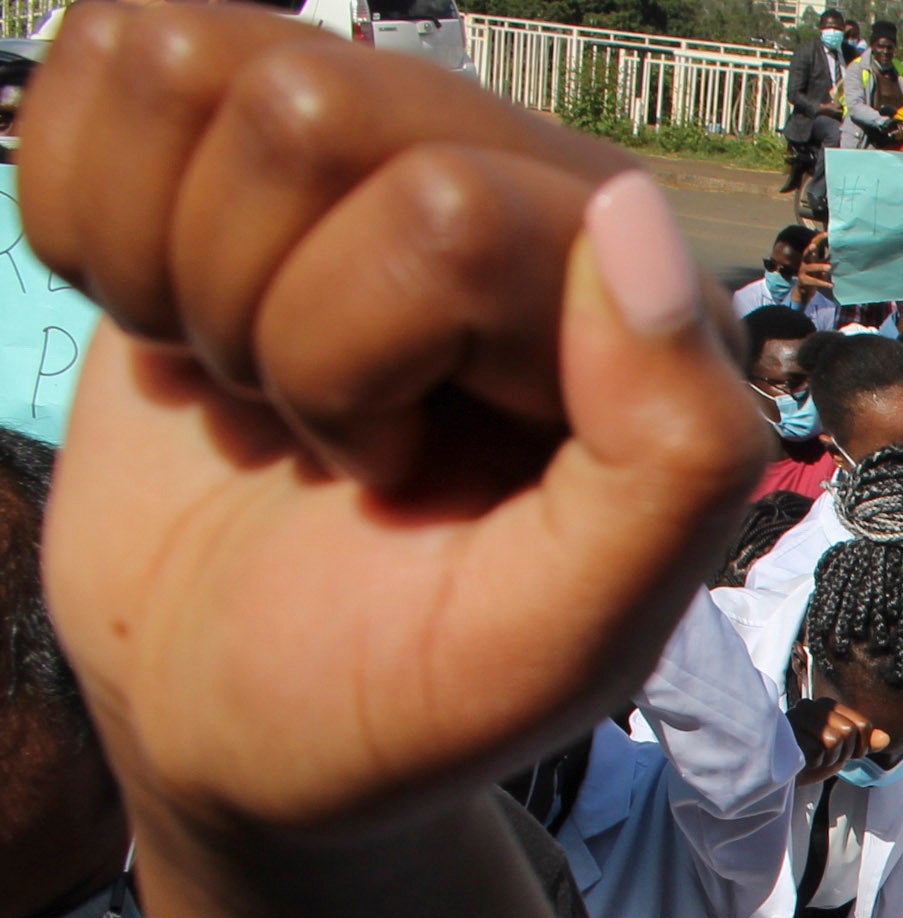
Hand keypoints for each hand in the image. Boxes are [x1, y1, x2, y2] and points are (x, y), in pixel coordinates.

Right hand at [23, 5, 760, 830]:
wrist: (225, 718)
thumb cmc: (395, 692)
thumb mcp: (556, 638)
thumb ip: (665, 457)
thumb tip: (633, 212)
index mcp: (638, 305)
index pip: (443, 215)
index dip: (357, 369)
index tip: (391, 480)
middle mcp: (524, 189)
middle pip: (309, 113)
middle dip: (267, 323)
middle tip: (310, 434)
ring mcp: (381, 147)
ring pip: (199, 67)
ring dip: (178, 271)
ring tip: (252, 385)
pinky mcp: (234, 137)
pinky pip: (116, 52)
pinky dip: (90, 211)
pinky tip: (173, 323)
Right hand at [785, 697, 880, 784]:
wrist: (784, 776)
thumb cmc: (813, 759)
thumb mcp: (844, 750)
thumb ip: (864, 743)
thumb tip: (885, 739)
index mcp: (827, 705)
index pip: (863, 725)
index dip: (861, 746)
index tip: (846, 753)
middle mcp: (811, 705)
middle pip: (850, 731)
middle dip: (845, 752)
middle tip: (827, 756)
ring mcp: (798, 718)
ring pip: (836, 739)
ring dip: (830, 758)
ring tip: (816, 757)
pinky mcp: (789, 733)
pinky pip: (820, 752)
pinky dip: (817, 763)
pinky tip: (805, 761)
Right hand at [799, 232, 832, 296]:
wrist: (803, 292)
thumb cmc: (814, 276)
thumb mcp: (819, 266)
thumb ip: (826, 259)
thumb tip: (838, 250)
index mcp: (810, 258)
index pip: (812, 245)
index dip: (818, 239)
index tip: (826, 233)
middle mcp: (805, 263)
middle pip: (805, 254)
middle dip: (809, 250)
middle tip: (814, 246)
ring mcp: (803, 272)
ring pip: (810, 268)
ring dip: (820, 267)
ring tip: (829, 268)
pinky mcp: (804, 282)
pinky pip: (814, 282)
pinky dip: (823, 283)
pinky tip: (831, 285)